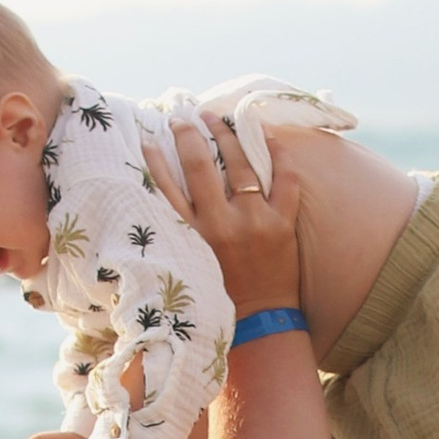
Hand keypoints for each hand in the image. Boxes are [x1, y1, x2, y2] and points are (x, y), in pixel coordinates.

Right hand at [171, 114, 304, 320]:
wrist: (261, 321)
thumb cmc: (220, 292)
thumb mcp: (190, 260)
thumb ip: (179, 228)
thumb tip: (166, 190)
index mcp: (193, 237)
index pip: (167, 186)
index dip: (157, 156)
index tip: (153, 134)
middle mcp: (221, 226)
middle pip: (200, 166)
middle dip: (190, 135)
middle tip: (186, 117)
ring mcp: (255, 222)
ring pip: (240, 165)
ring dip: (227, 135)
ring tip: (219, 118)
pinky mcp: (283, 225)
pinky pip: (285, 179)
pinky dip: (277, 153)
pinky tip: (265, 134)